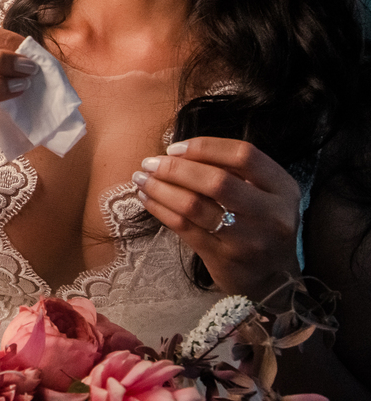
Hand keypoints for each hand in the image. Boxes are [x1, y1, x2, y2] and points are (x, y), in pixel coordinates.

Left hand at [134, 136, 301, 298]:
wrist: (273, 279)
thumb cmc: (260, 224)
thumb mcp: (264, 194)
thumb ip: (233, 170)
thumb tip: (178, 152)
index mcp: (283, 188)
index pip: (244, 155)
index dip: (205, 147)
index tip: (173, 148)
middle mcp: (272, 214)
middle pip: (217, 181)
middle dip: (175, 169)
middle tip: (149, 163)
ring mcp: (249, 239)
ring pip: (195, 205)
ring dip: (160, 188)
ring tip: (141, 178)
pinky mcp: (225, 258)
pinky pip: (184, 227)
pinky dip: (160, 209)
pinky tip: (146, 199)